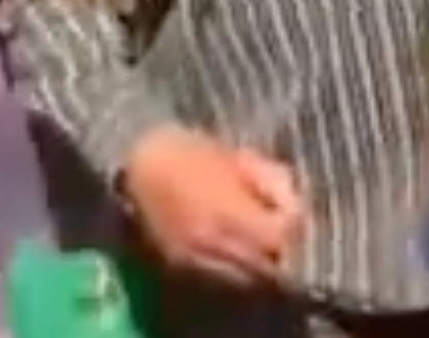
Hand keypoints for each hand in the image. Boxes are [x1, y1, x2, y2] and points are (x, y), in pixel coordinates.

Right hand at [121, 128, 304, 286]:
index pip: (279, 235)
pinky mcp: (180, 265)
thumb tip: (293, 203)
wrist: (134, 161)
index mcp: (230, 211)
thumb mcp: (233, 154)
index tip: (288, 210)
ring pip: (245, 277)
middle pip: (266, 263)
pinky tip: (231, 248)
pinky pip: (219, 278)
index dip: (290, 223)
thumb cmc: (186, 149)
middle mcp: (215, 244)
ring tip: (254, 239)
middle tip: (275, 227)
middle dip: (276, 247)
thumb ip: (268, 178)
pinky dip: (232, 268)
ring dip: (257, 262)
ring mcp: (196, 259)